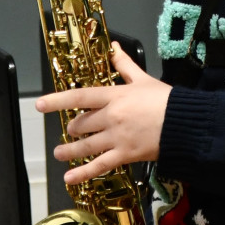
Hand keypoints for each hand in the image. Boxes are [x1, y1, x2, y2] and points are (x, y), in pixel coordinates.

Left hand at [37, 47, 171, 185]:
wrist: (184, 124)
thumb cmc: (166, 100)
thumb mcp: (144, 79)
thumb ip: (124, 65)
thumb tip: (113, 47)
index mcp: (114, 96)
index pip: (80, 97)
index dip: (57, 101)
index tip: (40, 105)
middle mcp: (111, 117)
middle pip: (82, 123)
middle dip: (73, 128)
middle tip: (70, 131)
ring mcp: (116, 137)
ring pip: (86, 145)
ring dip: (70, 150)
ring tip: (60, 153)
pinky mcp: (125, 155)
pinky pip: (100, 165)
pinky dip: (83, 173)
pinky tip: (70, 178)